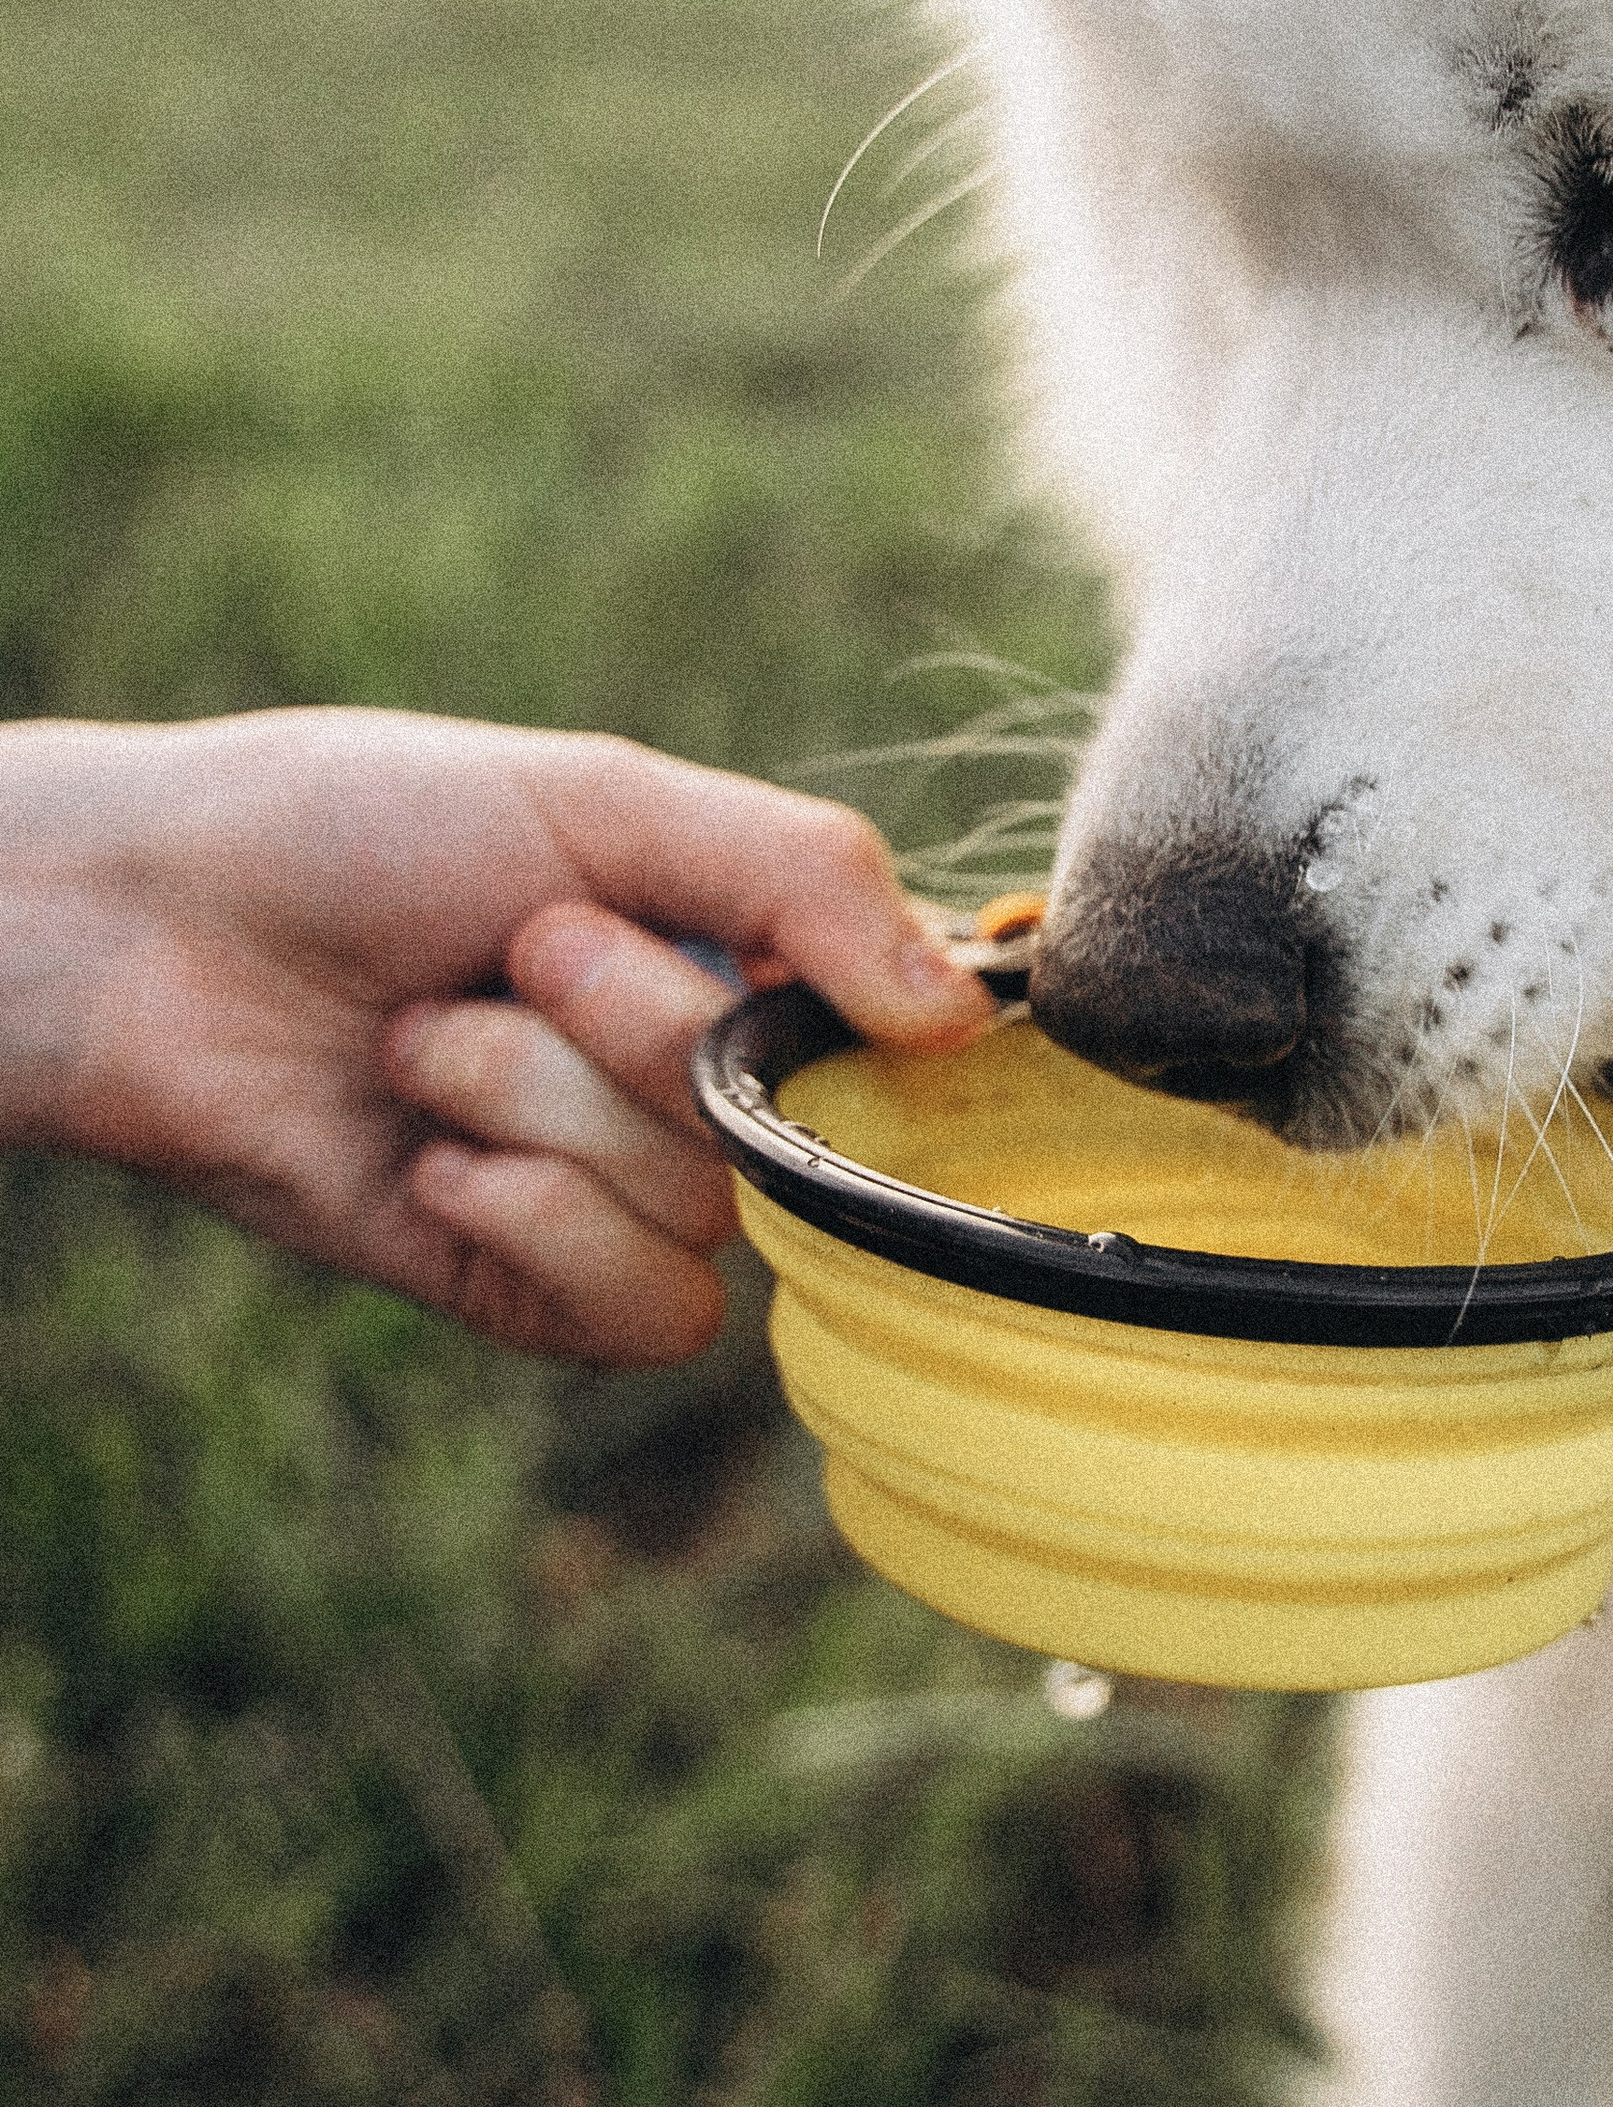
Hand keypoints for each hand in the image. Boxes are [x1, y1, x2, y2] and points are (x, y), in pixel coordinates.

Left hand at [0, 708, 989, 1362]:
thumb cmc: (362, 829)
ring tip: (425, 1043)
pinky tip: (431, 1162)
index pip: (907, 1032)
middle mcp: (698, 1087)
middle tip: (514, 947)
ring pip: (707, 1216)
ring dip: (540, 1109)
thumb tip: (965, 1019)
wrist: (153, 934)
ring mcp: (618, 1196)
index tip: (780, 963)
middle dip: (632, 1022)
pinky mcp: (532, 1294)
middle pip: (795, 1120)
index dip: (875, 1021)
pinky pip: (642, 1311)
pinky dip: (532, 1224)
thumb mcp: (606, 795)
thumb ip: (807, 879)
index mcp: (740, 957)